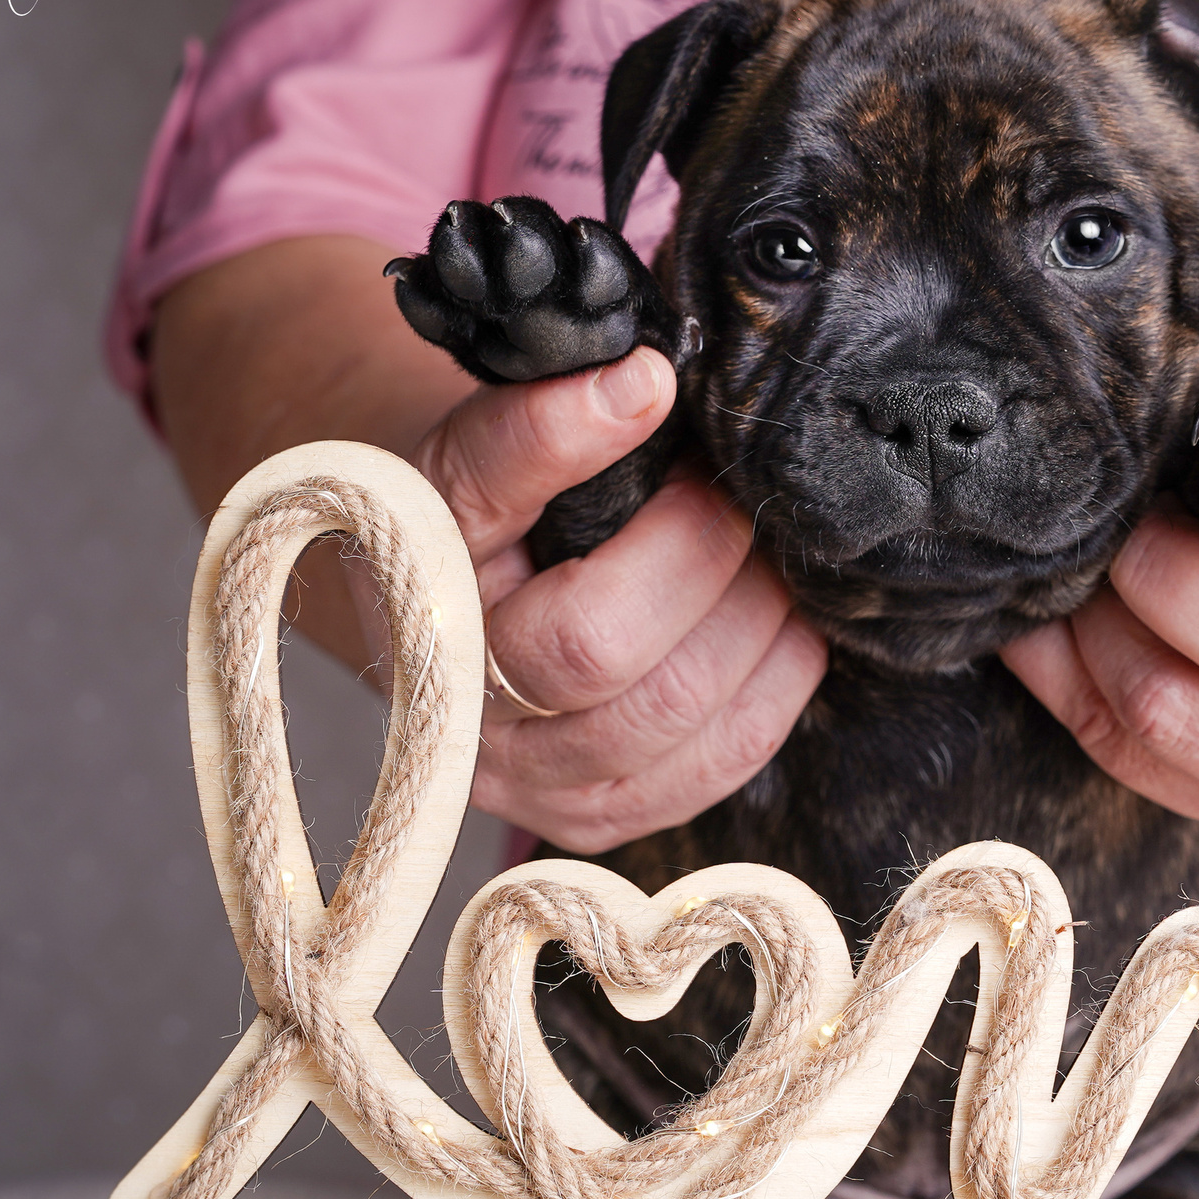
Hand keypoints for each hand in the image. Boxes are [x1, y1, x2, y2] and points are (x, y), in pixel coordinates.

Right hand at [409, 346, 826, 852]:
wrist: (445, 601)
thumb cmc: (469, 515)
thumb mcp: (469, 448)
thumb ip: (535, 418)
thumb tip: (643, 381)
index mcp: (415, 596)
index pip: (485, 519)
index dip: (569, 446)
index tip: (651, 383)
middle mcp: (460, 711)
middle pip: (603, 646)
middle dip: (704, 550)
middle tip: (736, 491)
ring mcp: (530, 784)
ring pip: (679, 711)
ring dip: (756, 617)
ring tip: (770, 554)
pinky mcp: (600, 816)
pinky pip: (722, 761)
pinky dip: (776, 682)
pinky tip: (783, 626)